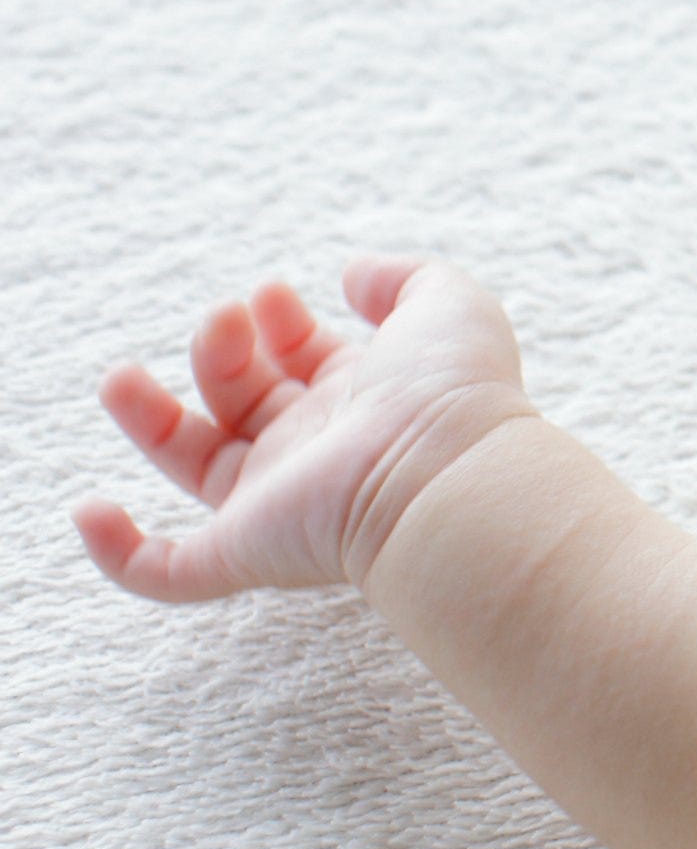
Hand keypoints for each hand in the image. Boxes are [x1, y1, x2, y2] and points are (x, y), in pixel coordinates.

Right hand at [74, 258, 537, 601]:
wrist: (443, 472)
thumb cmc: (453, 390)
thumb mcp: (445, 305)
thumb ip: (403, 279)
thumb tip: (351, 274)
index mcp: (362, 397)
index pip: (302, 361)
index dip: (279, 323)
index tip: (273, 294)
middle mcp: (317, 449)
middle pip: (244, 401)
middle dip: (221, 351)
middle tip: (226, 318)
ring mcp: (276, 503)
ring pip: (195, 468)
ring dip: (150, 419)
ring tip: (122, 375)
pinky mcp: (243, 551)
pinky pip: (168, 573)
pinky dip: (121, 552)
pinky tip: (92, 509)